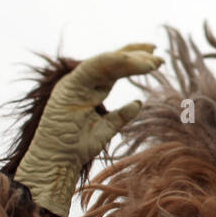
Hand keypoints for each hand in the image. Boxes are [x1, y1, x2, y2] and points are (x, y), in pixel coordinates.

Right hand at [14, 44, 163, 216]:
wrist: (57, 161)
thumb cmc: (77, 147)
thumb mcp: (106, 129)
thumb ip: (120, 116)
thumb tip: (138, 103)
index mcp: (90, 90)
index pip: (114, 69)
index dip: (134, 61)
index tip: (156, 58)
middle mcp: (82, 83)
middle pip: (111, 61)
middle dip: (136, 56)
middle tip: (158, 56)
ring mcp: (74, 83)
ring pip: (105, 62)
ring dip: (129, 60)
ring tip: (151, 62)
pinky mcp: (68, 87)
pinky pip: (92, 68)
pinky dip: (111, 61)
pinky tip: (130, 59)